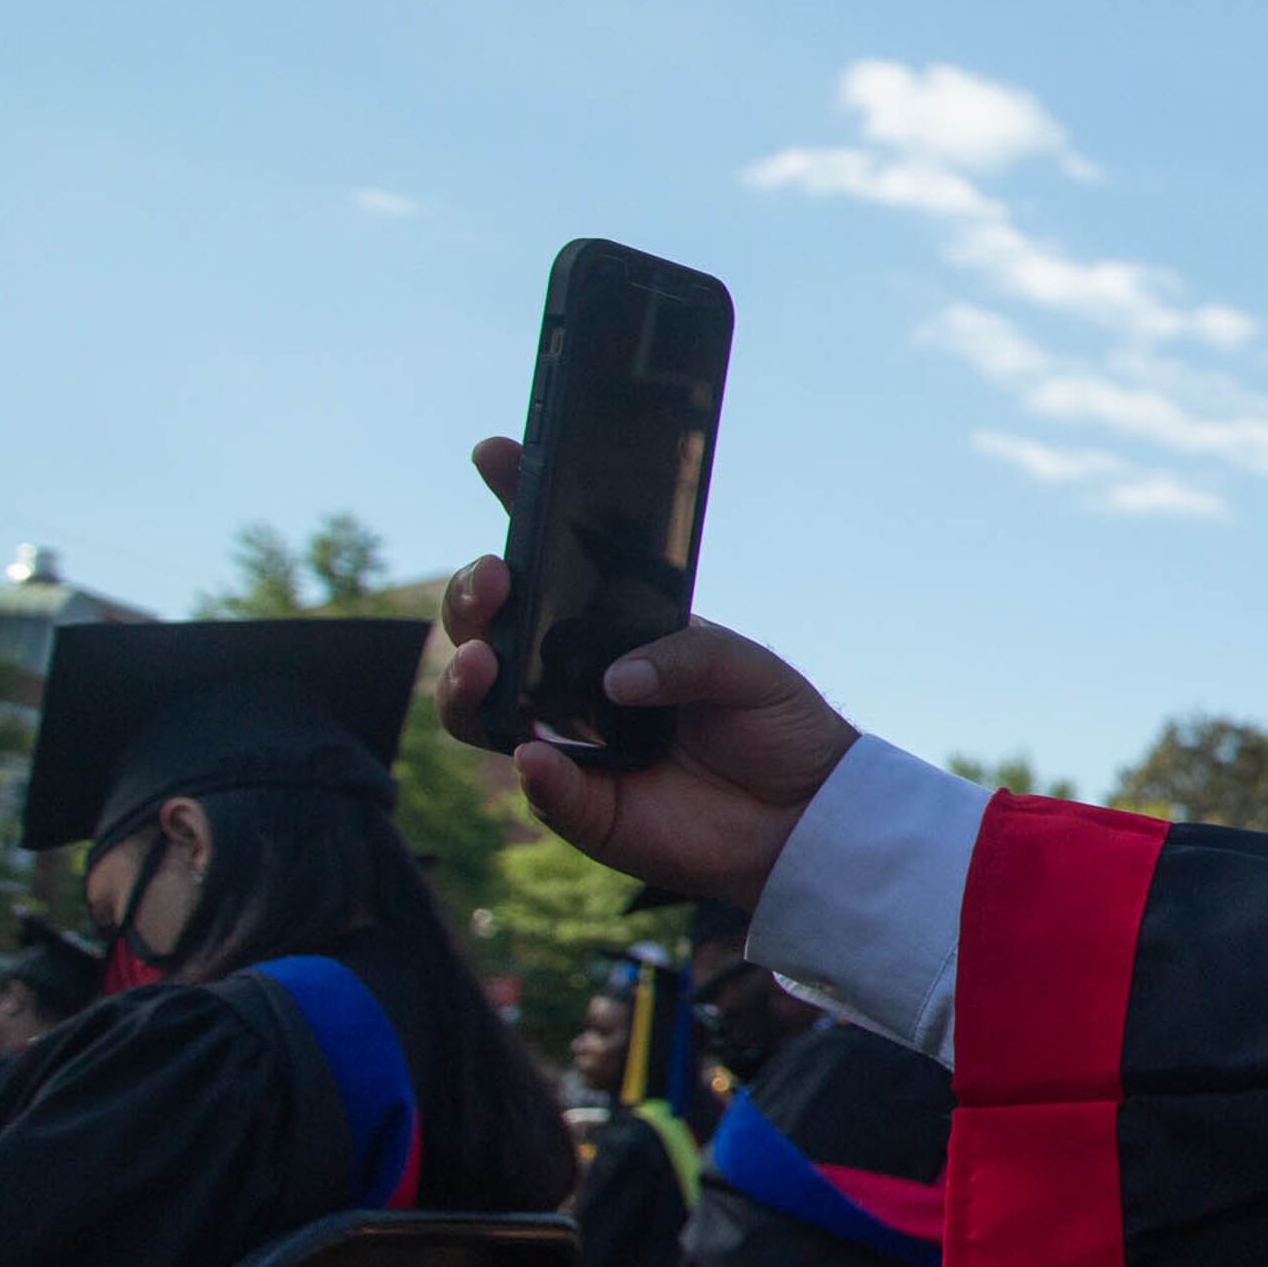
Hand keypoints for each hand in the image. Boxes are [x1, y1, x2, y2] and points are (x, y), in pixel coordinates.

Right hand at [441, 436, 856, 905]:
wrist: (802, 812)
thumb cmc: (775, 724)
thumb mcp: (751, 671)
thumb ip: (691, 658)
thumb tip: (617, 679)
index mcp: (612, 627)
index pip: (553, 561)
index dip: (520, 505)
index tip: (496, 454)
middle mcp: (572, 676)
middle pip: (488, 628)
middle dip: (473, 598)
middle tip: (495, 582)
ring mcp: (565, 738)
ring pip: (478, 705)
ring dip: (464, 681)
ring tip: (482, 662)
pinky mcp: (577, 802)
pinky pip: (537, 785)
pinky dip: (532, 770)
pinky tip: (536, 753)